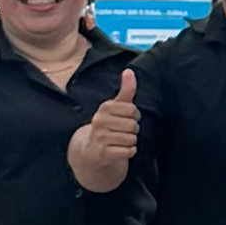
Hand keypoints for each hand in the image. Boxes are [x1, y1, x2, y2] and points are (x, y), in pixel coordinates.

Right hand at [71, 67, 140, 186]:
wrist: (91, 152)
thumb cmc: (108, 126)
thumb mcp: (116, 107)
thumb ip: (126, 90)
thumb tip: (129, 71)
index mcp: (103, 108)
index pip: (133, 110)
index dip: (134, 116)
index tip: (126, 119)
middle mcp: (99, 121)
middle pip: (133, 125)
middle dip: (133, 130)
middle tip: (123, 132)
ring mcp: (100, 138)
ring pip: (132, 139)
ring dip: (131, 142)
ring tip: (120, 141)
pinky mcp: (103, 153)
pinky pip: (128, 151)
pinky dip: (129, 152)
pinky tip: (120, 150)